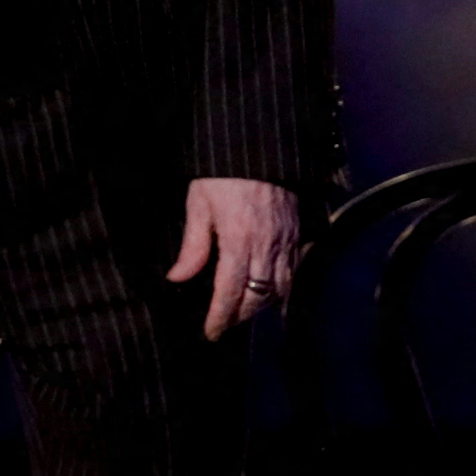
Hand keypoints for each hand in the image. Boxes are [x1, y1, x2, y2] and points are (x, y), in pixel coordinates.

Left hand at [171, 175, 299, 338]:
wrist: (258, 144)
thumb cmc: (222, 173)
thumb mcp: (199, 203)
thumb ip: (192, 246)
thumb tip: (177, 278)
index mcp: (239, 240)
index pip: (230, 292)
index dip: (220, 317)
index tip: (211, 332)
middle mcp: (266, 246)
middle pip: (257, 297)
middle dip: (239, 315)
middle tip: (223, 323)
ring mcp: (286, 240)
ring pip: (280, 288)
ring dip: (261, 304)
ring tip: (242, 309)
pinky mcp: (297, 233)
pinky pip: (293, 270)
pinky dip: (281, 287)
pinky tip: (267, 289)